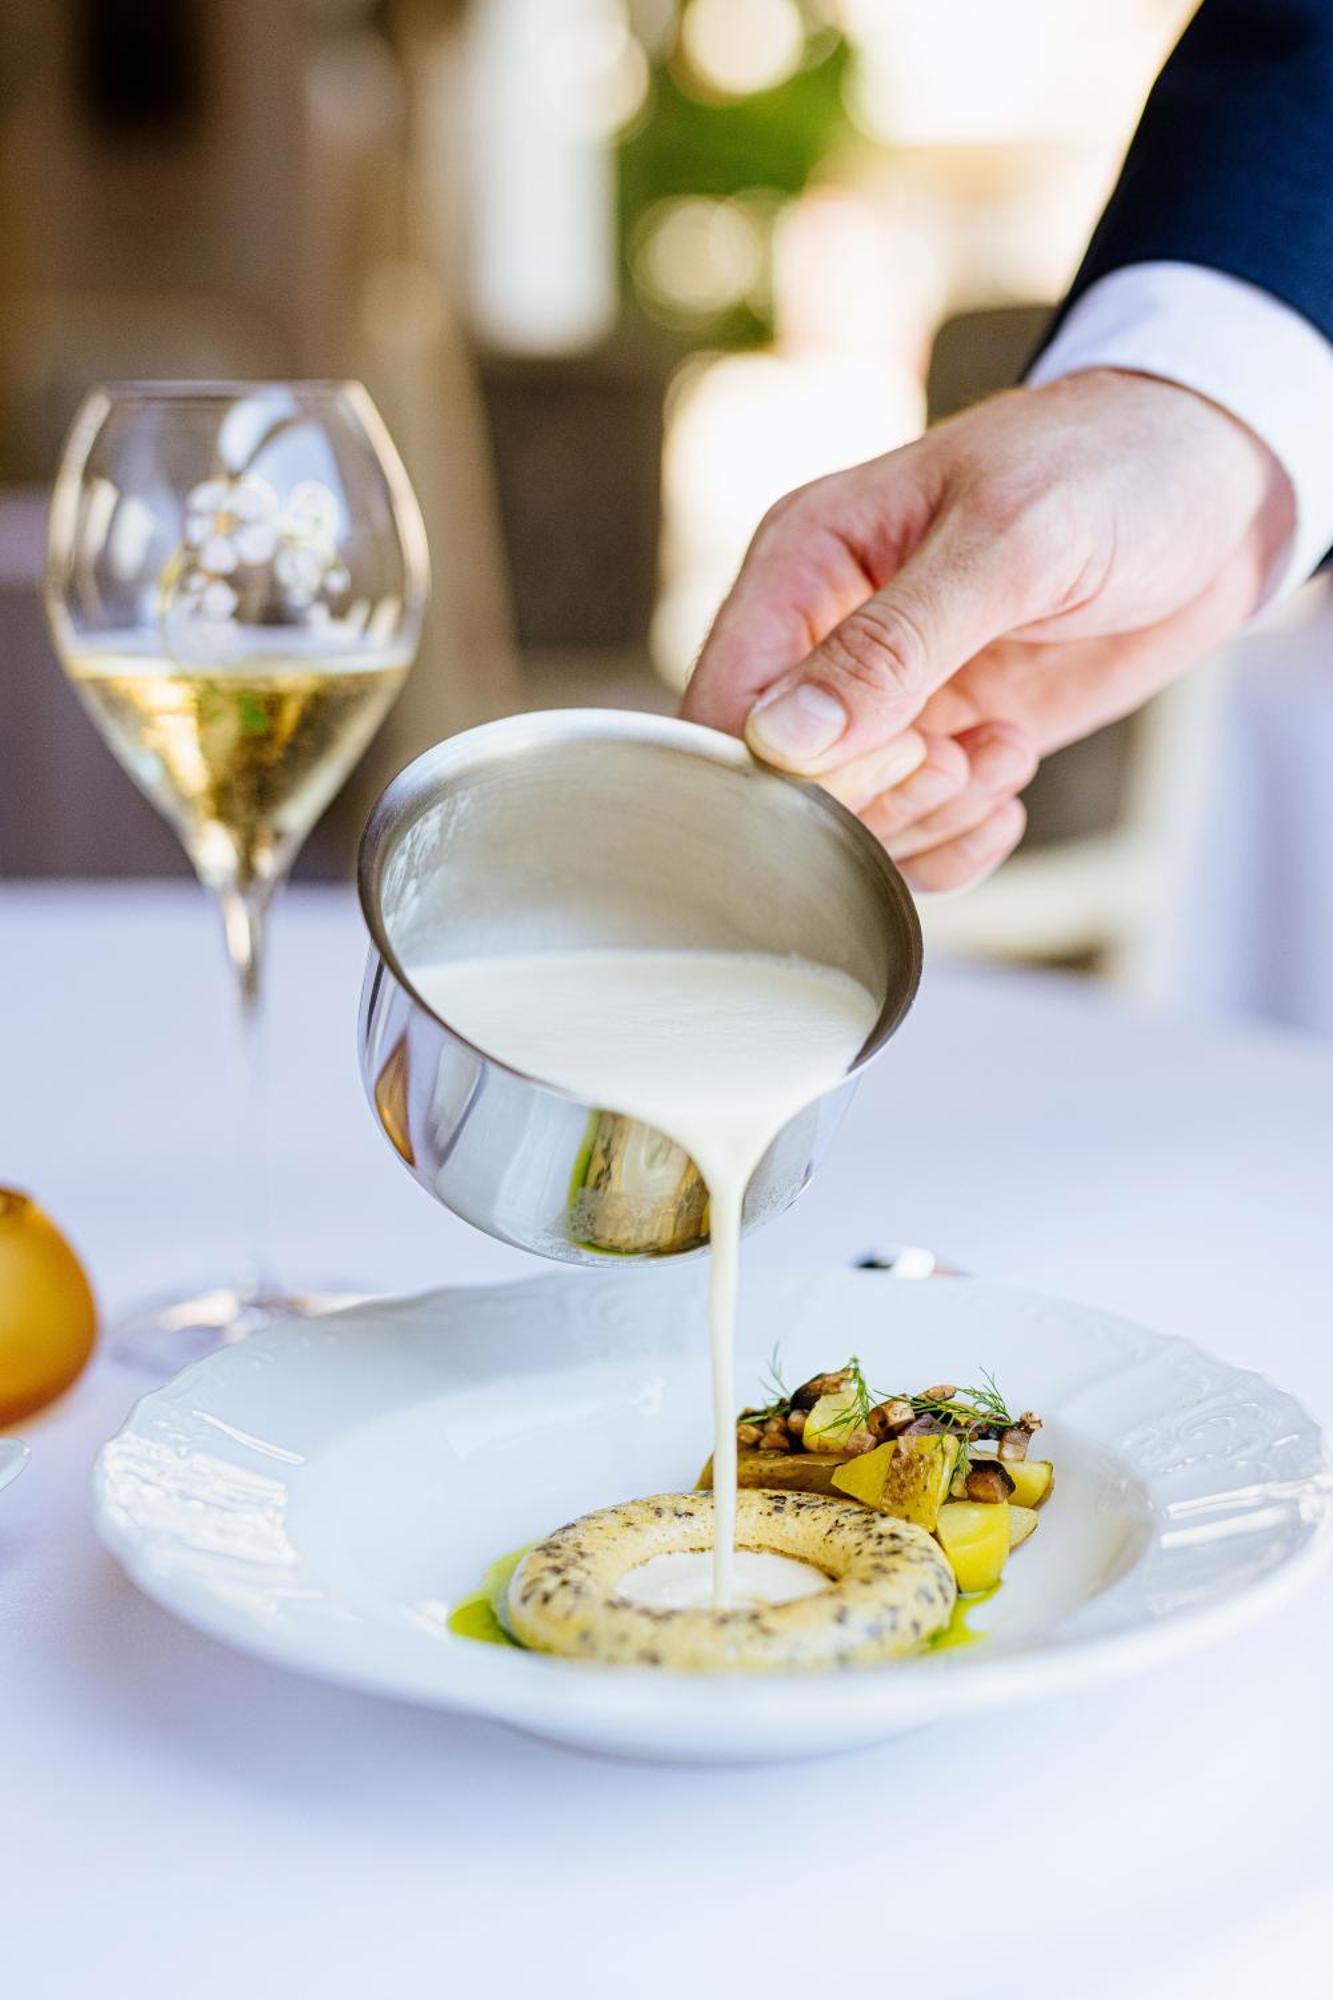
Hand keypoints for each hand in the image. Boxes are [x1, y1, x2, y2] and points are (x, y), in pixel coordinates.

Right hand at [682, 369, 1292, 888]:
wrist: (1222, 484)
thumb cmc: (1115, 468)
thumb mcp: (1010, 542)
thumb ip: (894, 645)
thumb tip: (779, 742)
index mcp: (805, 559)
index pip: (726, 701)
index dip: (786, 767)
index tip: (897, 757)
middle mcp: (825, 635)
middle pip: (780, 782)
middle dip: (875, 797)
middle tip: (962, 757)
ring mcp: (886, 698)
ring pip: (850, 821)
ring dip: (930, 817)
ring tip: (1005, 752)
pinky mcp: (944, 741)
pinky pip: (914, 836)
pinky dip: (961, 840)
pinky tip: (1012, 787)